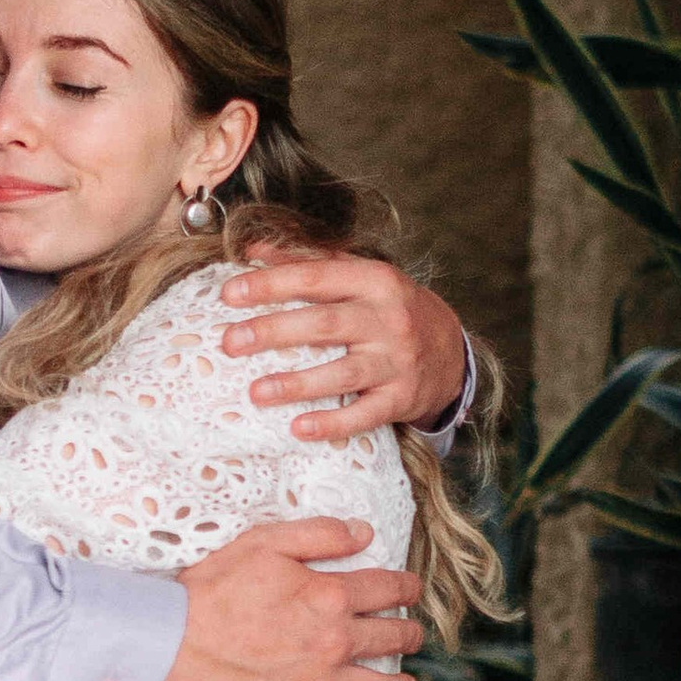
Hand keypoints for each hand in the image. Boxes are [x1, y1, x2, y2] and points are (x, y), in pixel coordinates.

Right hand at [154, 518, 423, 680]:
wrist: (174, 646)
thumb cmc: (212, 591)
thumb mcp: (263, 543)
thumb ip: (318, 534)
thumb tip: (363, 533)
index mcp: (329, 596)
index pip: (386, 589)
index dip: (406, 587)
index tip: (412, 589)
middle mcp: (336, 641)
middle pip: (392, 637)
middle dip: (409, 632)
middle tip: (412, 632)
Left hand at [220, 251, 469, 443]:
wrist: (451, 351)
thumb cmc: (391, 309)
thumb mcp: (360, 276)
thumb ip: (309, 261)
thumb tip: (253, 251)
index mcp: (375, 280)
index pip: (316, 277)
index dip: (271, 285)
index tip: (229, 294)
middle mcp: (388, 319)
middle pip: (325, 324)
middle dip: (274, 331)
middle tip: (230, 343)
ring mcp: (397, 361)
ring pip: (343, 372)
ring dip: (297, 383)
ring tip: (256, 392)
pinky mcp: (401, 398)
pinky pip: (364, 414)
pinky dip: (333, 423)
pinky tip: (299, 428)